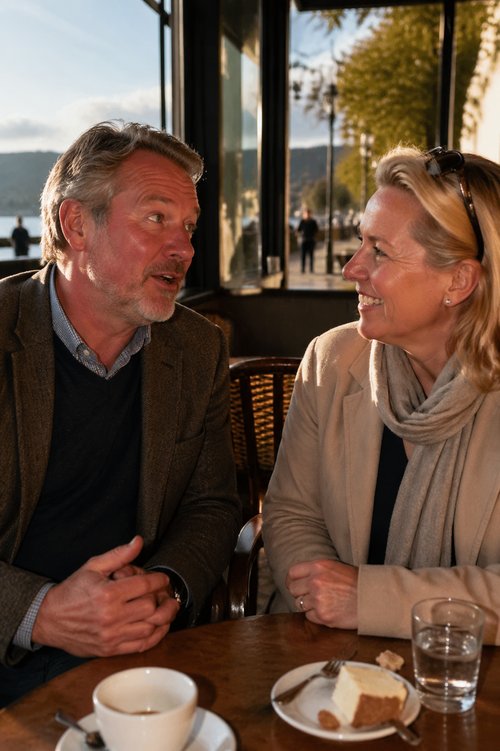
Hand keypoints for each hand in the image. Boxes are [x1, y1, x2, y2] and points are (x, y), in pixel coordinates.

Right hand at [32, 536, 179, 656]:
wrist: (50, 619)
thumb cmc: (73, 590)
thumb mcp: (93, 567)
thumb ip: (118, 555)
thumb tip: (138, 541)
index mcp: (108, 594)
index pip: (145, 586)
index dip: (159, 580)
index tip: (162, 578)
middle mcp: (111, 616)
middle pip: (151, 607)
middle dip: (162, 598)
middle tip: (165, 593)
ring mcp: (111, 635)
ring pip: (150, 628)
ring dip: (163, 617)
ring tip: (167, 608)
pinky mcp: (110, 650)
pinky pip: (141, 646)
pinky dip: (156, 636)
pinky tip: (160, 626)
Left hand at [286, 559, 357, 628]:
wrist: (373, 599)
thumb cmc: (357, 582)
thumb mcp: (336, 567)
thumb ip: (317, 571)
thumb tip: (300, 578)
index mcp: (319, 566)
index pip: (292, 573)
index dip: (292, 580)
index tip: (295, 585)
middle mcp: (316, 582)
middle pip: (293, 589)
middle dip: (300, 593)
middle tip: (310, 596)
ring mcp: (318, 600)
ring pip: (300, 604)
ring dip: (308, 605)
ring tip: (323, 603)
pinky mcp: (323, 616)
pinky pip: (309, 617)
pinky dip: (316, 615)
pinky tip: (329, 611)